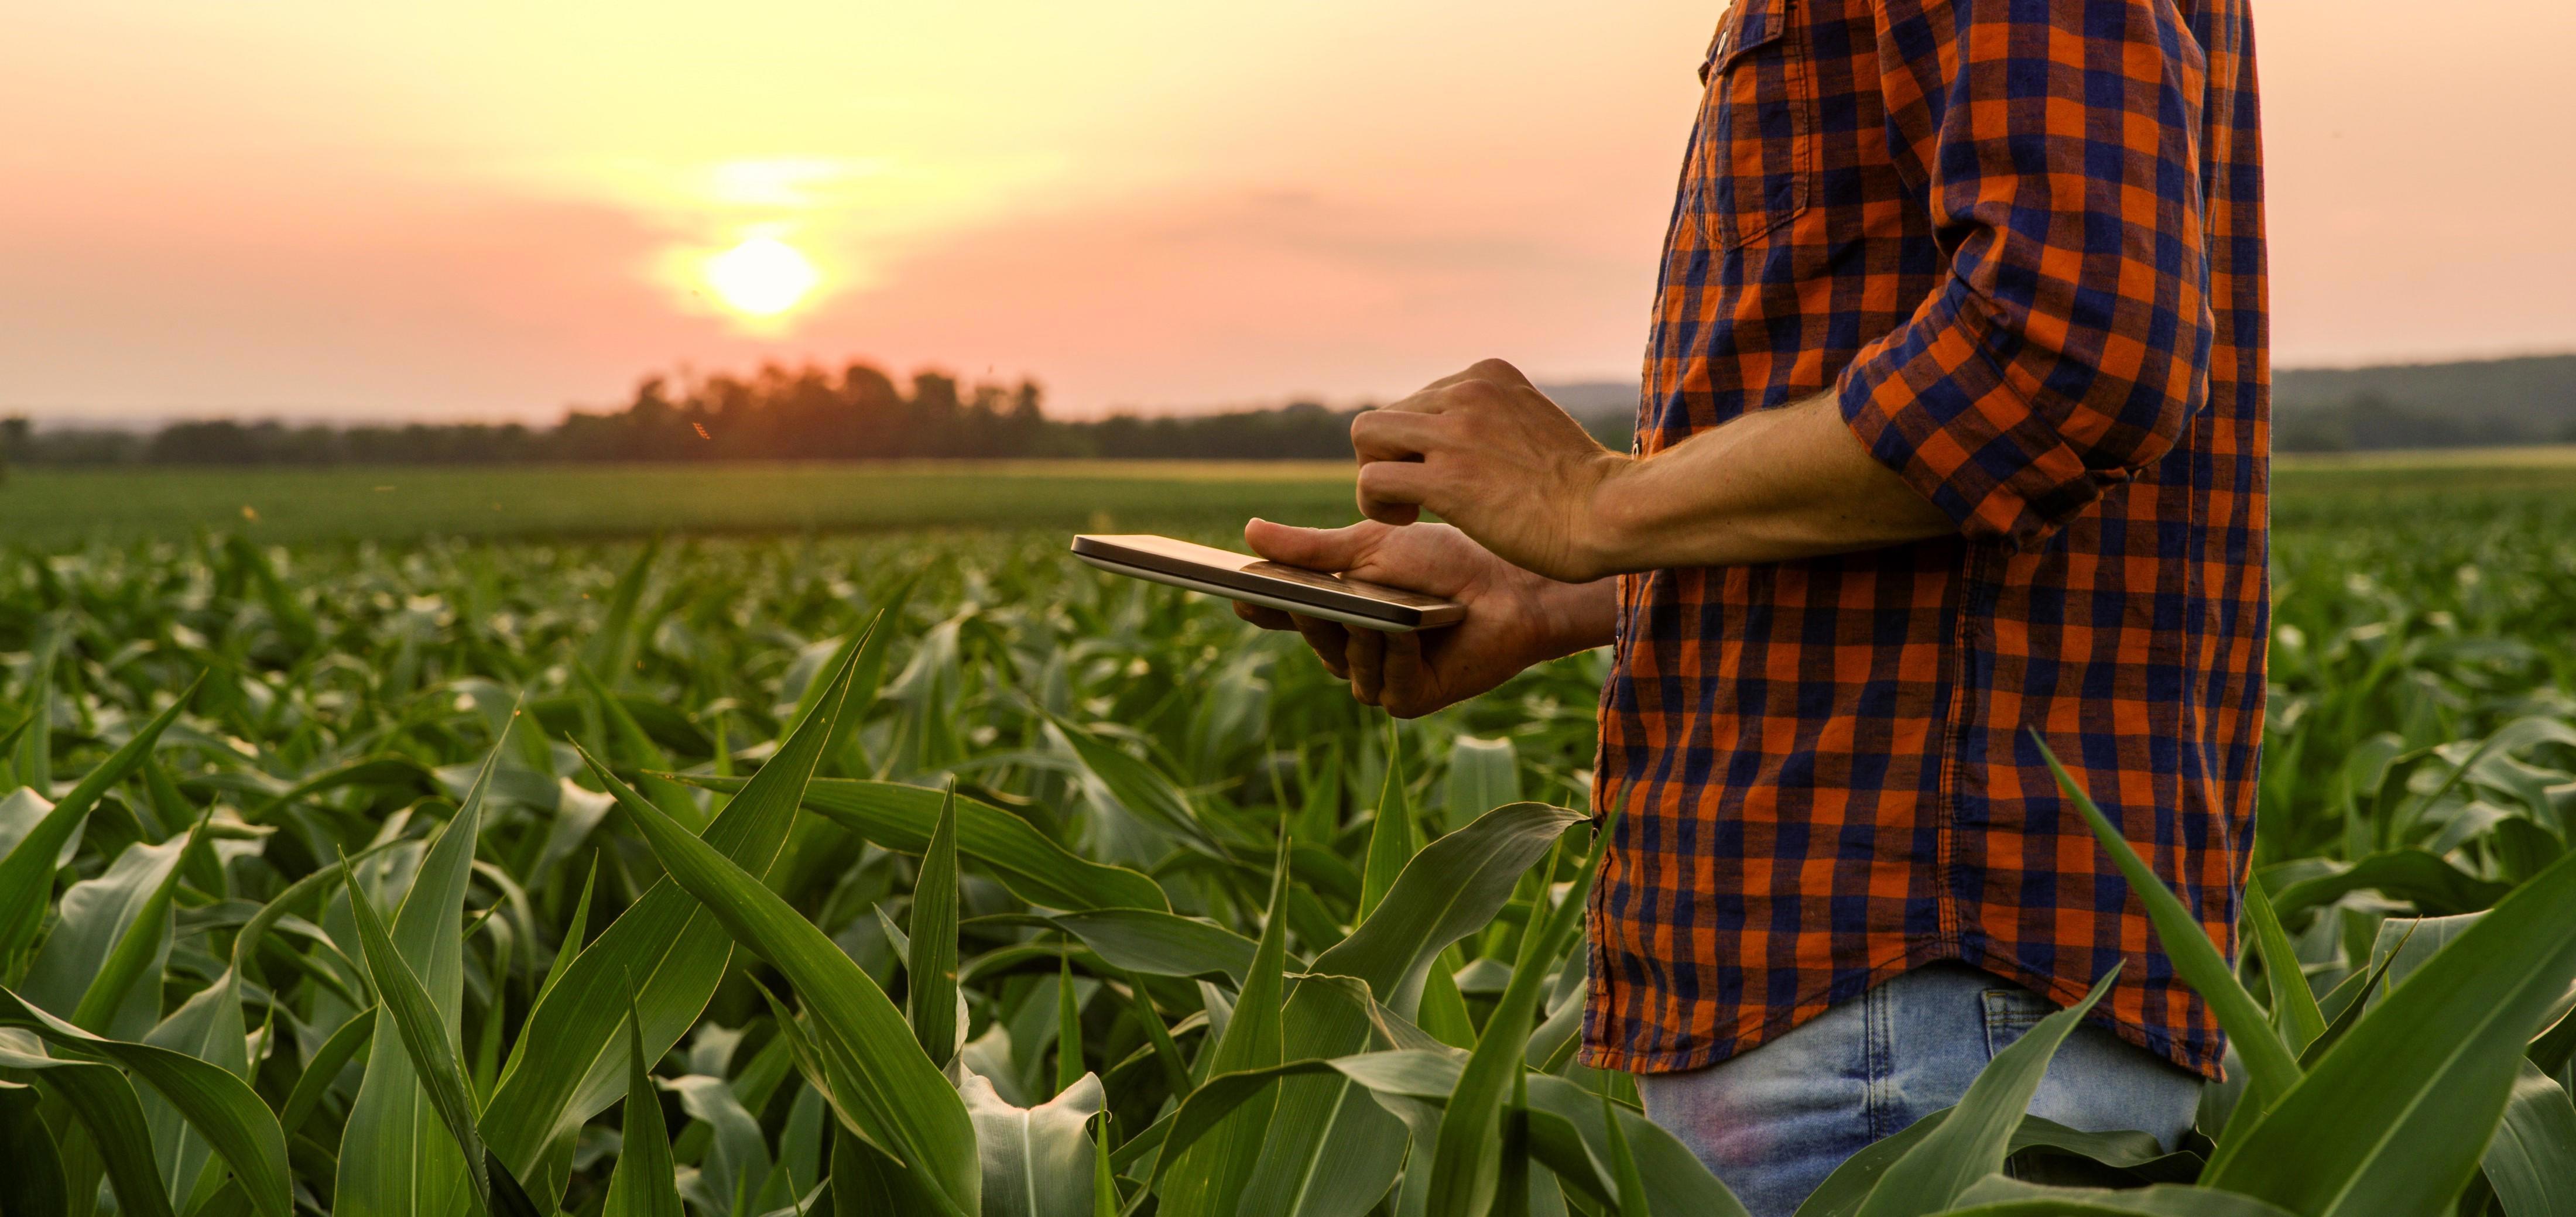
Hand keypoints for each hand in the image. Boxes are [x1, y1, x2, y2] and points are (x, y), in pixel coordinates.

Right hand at [1228, 517, 1613, 717]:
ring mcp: (1383, 676)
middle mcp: (1357, 647)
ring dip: (1358, 633)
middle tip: (1297, 594)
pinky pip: (1384, 682)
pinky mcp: (1413, 698)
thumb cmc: (1445, 560)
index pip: (1290, 613)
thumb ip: (1311, 549)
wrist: (1511, 584)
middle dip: (1311, 615)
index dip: (1264, 606)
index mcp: (1342, 609)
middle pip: (1313, 639)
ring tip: (1367, 608)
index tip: (1236, 592)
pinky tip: (1405, 630)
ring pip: (1346, 664)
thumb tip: (1248, 533)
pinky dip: (1392, 653)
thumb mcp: (1370, 546)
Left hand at [1350, 359, 1630, 582]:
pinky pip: (1373, 479)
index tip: (1445, 471)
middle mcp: (1467, 392)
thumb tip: (1454, 441)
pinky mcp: (1447, 479)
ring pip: (1367, 435)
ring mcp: (1455, 432)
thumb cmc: (1581, 487)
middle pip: (1388, 415)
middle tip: (1417, 494)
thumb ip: (1493, 420)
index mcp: (1488, 376)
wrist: (1608, 513)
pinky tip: (1409, 519)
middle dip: (1392, 456)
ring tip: (1407, 506)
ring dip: (1377, 474)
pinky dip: (1376, 504)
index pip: (1420, 397)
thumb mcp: (1532, 424)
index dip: (1421, 441)